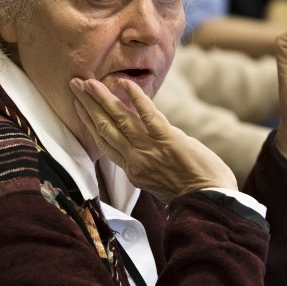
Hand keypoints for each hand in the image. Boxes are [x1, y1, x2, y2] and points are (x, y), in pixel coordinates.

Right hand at [70, 77, 236, 202]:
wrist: (211, 202)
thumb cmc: (192, 193)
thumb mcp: (161, 181)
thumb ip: (150, 159)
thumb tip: (151, 138)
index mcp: (133, 171)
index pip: (104, 143)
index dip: (89, 123)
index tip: (79, 107)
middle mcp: (136, 160)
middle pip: (105, 128)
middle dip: (88, 105)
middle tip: (75, 85)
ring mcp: (150, 149)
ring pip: (120, 120)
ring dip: (102, 99)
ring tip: (89, 83)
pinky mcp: (168, 140)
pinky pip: (148, 115)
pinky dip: (136, 98)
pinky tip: (124, 83)